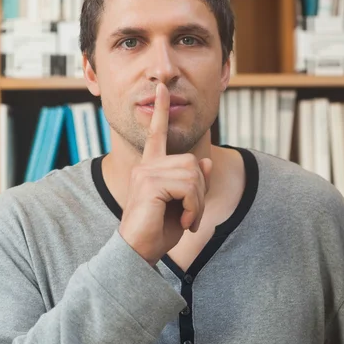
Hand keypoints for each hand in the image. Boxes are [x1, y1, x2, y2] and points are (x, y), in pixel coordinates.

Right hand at [119, 82, 212, 266]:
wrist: (138, 253)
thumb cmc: (157, 233)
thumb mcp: (183, 207)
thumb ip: (193, 184)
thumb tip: (204, 162)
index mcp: (150, 169)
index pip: (157, 134)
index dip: (161, 111)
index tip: (162, 89)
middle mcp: (146, 166)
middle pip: (192, 162)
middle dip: (200, 191)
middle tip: (192, 215)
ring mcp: (146, 172)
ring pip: (193, 174)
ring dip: (198, 202)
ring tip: (188, 220)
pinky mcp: (149, 183)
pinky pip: (188, 186)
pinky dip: (194, 206)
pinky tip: (185, 221)